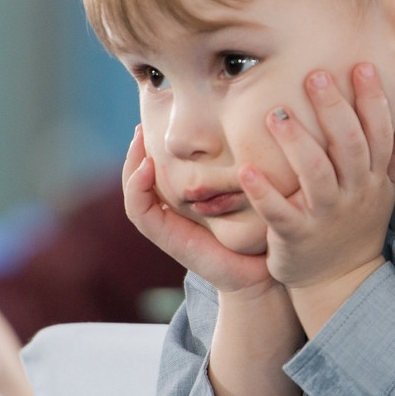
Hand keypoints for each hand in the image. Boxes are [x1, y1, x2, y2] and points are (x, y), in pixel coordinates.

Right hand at [122, 125, 272, 294]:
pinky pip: (140, 213)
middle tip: (141, 126)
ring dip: (131, 166)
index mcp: (186, 202)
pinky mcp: (166, 239)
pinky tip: (147, 167)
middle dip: (136, 152)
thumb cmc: (262, 229)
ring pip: (135, 194)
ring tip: (138, 140)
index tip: (155, 124)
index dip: (152, 148)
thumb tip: (252, 125)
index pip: (158, 171)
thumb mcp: (249, 191)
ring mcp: (166, 227)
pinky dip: (137, 189)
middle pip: (139, 180)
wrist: (262, 271)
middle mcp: (171, 214)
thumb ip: (242, 167)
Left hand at [242, 64, 394, 316]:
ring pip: (316, 175)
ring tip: (275, 114)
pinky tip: (246, 170)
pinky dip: (263, 192)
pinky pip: (280, 213)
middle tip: (315, 76)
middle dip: (334, 110)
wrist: (340, 283)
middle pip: (349, 147)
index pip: (378, 135)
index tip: (361, 66)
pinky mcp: (296, 236)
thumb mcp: (384, 193)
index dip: (372, 101)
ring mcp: (325, 216)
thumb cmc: (358, 228)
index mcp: (373, 180)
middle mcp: (353, 195)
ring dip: (296, 143)